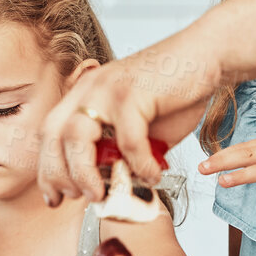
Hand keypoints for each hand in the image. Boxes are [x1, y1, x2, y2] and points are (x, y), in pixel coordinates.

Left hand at [38, 32, 220, 206]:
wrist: (208, 56)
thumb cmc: (177, 92)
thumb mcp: (143, 130)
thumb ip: (124, 155)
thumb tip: (115, 188)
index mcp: (86, 93)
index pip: (49, 133)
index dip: (47, 168)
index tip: (55, 195)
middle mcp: (90, 87)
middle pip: (53, 135)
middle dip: (58, 175)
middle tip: (76, 199)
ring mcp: (108, 87)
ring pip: (76, 136)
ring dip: (84, 173)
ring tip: (102, 194)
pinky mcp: (133, 91)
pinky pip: (127, 139)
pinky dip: (138, 164)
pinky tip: (152, 174)